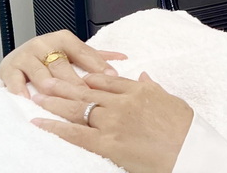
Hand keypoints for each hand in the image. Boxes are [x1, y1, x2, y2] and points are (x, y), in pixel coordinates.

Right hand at [0, 29, 126, 97]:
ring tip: (60, 98)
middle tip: (87, 95)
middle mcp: (45, 44)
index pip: (84, 52)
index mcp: (64, 39)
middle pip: (63, 65)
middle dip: (76, 81)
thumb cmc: (49, 57)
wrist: (18, 58)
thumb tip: (123, 58)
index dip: (98, 64)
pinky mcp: (10, 68)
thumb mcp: (71, 53)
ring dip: (50, 85)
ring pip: (41, 72)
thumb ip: (95, 56)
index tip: (111, 77)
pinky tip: (28, 100)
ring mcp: (27, 55)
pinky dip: (21, 90)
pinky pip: (15, 80)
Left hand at [31, 72, 193, 172]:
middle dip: (64, 86)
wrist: (188, 150)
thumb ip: (153, 88)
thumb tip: (143, 77)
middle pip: (87, 92)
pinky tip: (40, 122)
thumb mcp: (171, 101)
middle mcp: (122, 103)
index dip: (89, 78)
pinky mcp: (106, 143)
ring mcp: (112, 122)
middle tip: (46, 80)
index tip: (77, 75)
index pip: (108, 80)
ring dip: (55, 102)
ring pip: (77, 109)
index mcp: (139, 91)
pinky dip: (55, 127)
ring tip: (37, 97)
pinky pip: (75, 134)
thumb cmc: (185, 129)